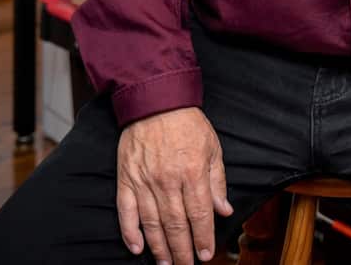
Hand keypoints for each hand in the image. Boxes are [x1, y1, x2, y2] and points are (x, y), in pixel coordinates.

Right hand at [116, 107, 231, 264]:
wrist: (156, 101)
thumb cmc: (188, 124)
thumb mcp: (213, 147)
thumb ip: (218, 182)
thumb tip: (224, 210)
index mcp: (193, 172)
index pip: (199, 214)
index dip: (203, 237)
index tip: (206, 254)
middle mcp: (168, 180)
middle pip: (176, 224)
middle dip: (183, 250)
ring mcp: (144, 181)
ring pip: (152, 223)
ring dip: (160, 247)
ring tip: (167, 263)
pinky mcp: (126, 179)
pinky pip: (126, 212)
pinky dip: (130, 232)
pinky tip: (137, 248)